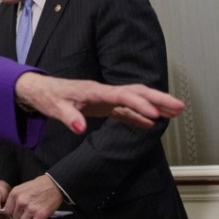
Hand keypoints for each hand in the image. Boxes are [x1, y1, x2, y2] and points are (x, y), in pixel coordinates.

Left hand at [2, 175, 62, 218]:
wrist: (54, 185)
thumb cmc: (39, 185)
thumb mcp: (22, 188)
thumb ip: (16, 198)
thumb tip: (12, 208)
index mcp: (15, 194)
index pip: (7, 210)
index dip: (12, 213)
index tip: (17, 213)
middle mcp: (21, 202)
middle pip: (14, 217)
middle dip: (19, 218)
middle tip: (25, 216)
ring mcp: (30, 209)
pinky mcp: (40, 216)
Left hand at [14, 73, 183, 133]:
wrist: (38, 90)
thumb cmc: (46, 97)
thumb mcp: (54, 108)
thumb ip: (68, 117)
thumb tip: (80, 129)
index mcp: (94, 91)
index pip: (122, 96)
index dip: (139, 104)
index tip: (155, 114)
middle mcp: (103, 92)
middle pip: (136, 92)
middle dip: (158, 98)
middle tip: (180, 106)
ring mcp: (104, 98)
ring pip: (134, 99)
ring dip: (155, 105)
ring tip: (176, 112)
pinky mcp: (102, 105)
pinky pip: (126, 109)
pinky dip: (140, 114)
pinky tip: (152, 121)